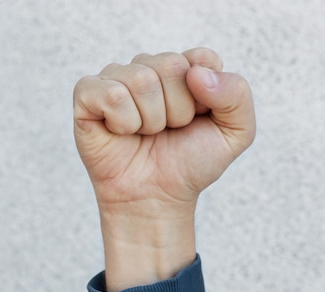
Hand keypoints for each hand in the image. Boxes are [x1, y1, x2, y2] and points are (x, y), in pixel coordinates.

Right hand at [74, 48, 255, 290]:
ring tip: (145, 135)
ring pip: (141, 80)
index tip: (196, 120)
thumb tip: (196, 72)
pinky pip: (111, 94)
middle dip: (177, 111)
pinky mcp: (87, 95)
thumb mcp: (235, 134)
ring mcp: (116, 78)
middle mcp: (149, 67)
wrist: (155, 200)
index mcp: (184, 69)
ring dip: (150, 120)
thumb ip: (237, 94)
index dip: (204, 98)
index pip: (201, 59)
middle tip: (167, 132)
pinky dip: (123, 122)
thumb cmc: (189, 165)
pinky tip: (120, 132)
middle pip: (171, 66)